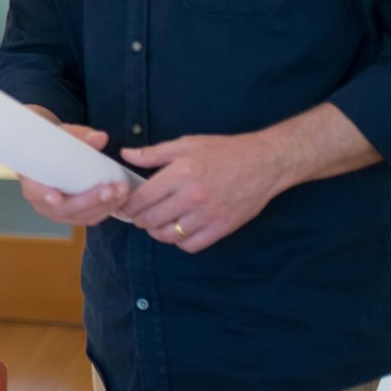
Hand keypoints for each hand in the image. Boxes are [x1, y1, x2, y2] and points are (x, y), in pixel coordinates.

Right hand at [18, 123, 129, 226]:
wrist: (50, 153)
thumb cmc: (52, 144)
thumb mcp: (62, 135)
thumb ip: (80, 136)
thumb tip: (100, 138)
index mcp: (31, 179)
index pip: (34, 190)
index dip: (44, 195)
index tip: (57, 198)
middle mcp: (41, 200)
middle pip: (62, 209)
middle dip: (88, 202)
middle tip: (109, 190)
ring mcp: (56, 211)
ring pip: (79, 216)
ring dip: (103, 206)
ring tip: (121, 191)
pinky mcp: (72, 215)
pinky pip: (89, 218)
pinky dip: (105, 210)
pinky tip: (119, 198)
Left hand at [120, 133, 287, 252]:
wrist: (263, 163)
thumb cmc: (223, 151)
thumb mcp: (186, 145)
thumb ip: (153, 153)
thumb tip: (126, 155)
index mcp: (180, 174)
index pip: (141, 199)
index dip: (128, 205)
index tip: (126, 205)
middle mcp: (192, 197)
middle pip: (150, 220)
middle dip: (139, 220)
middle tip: (139, 216)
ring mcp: (207, 215)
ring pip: (168, 235)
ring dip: (157, 232)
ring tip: (156, 224)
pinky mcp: (221, 228)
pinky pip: (191, 245)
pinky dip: (180, 242)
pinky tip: (178, 231)